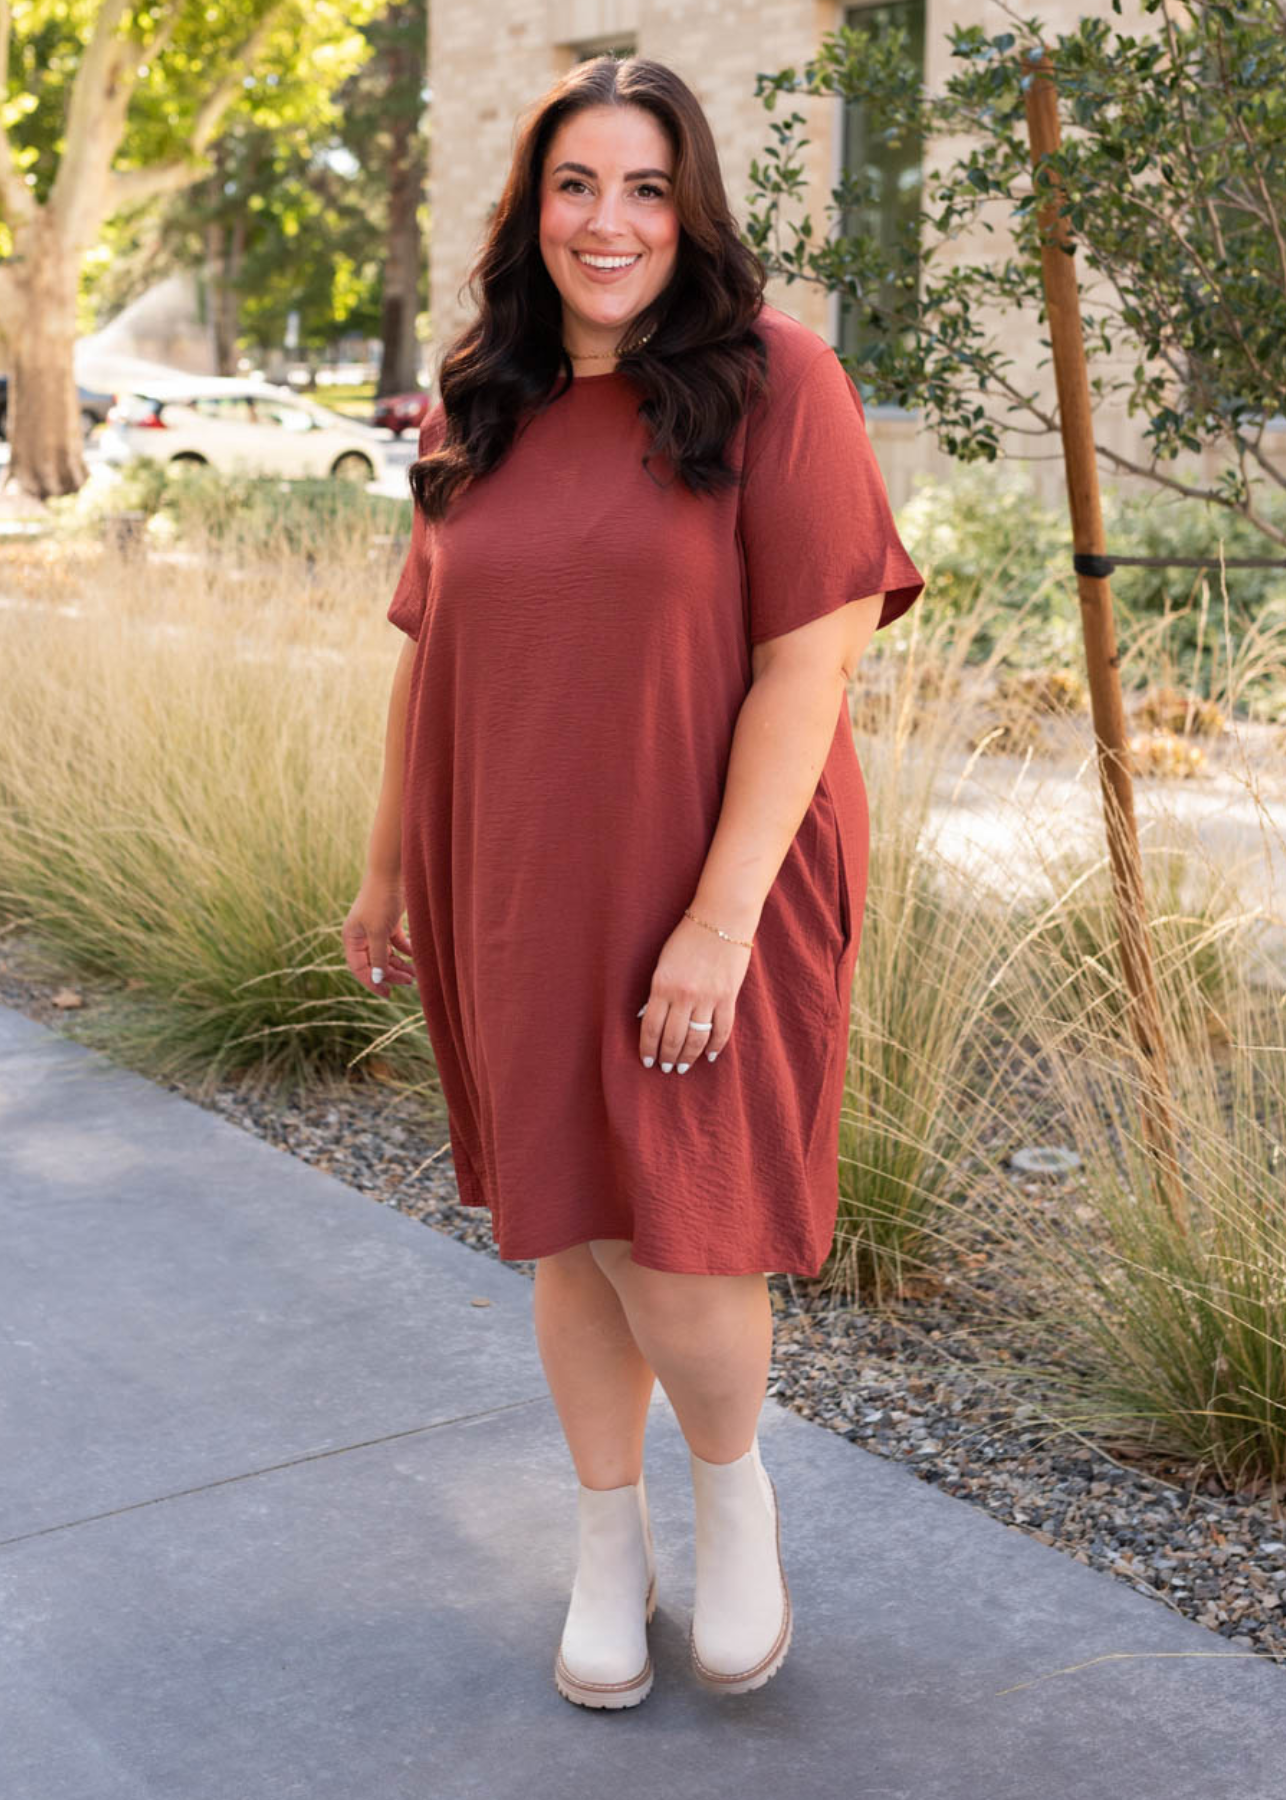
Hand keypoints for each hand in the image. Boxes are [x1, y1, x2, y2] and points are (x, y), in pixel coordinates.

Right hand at [342, 875, 416, 997]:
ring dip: (400, 965)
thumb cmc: (380, 900)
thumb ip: (378, 957)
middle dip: (391, 973)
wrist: (392, 873)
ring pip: (387, 955)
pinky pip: (397, 944)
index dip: (372, 982)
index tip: (388, 993)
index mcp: (351, 938)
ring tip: (416, 973)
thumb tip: (377, 979)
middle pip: (375, 963)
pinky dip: (407, 951)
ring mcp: (376, 929)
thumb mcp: (378, 932)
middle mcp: (361, 935)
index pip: (359, 968)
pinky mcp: (390, 923)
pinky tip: (418, 958)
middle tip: (409, 981)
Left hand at [637, 912, 751, 1071]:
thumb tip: (645, 1017)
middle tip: (665, 1068)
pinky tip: (708, 1056)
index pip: (650, 1027)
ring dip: (688, 1057)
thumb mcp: (663, 962)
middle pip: (673, 1038)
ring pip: (696, 1039)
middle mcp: (684, 995)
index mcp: (662, 985)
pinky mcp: (728, 996)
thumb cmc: (687, 937)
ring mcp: (708, 997)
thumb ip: (656, 991)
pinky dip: (715, 1046)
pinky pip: (722, 1029)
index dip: (648, 1048)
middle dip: (667, 1058)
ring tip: (683, 1068)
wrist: (721, 918)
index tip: (647, 1060)